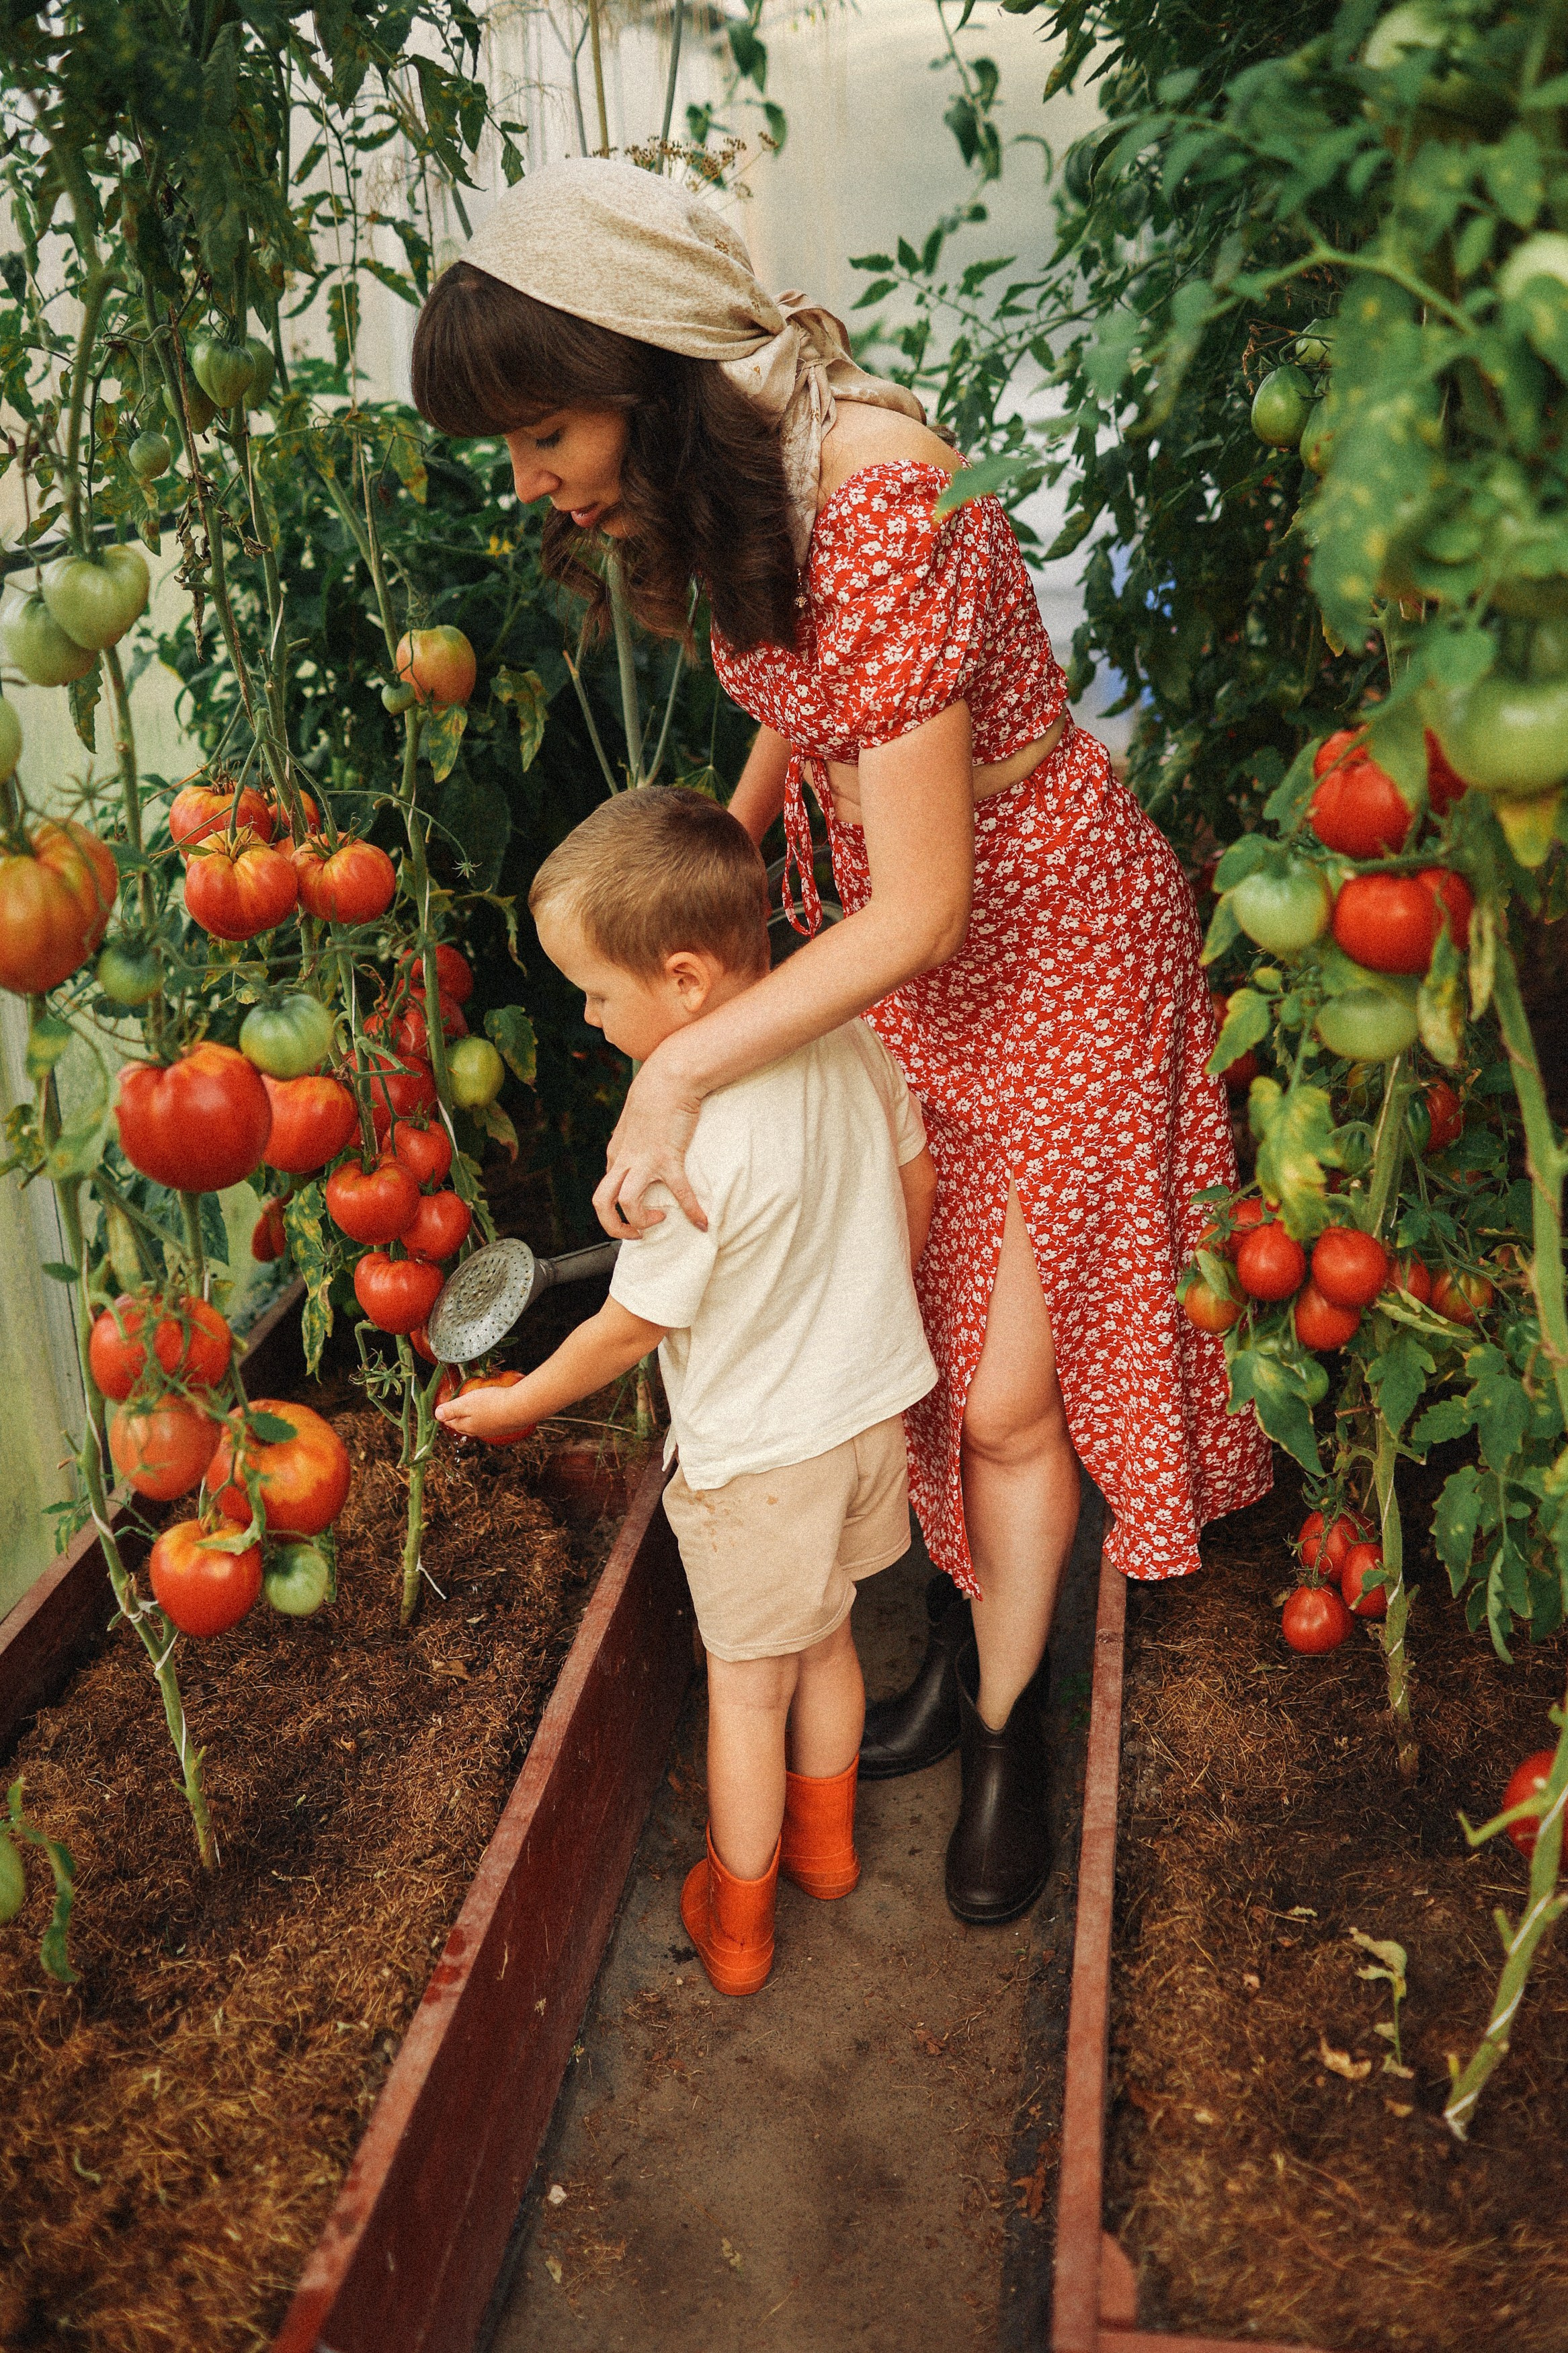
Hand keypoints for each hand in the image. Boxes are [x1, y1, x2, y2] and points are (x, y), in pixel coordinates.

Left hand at [434, 1386, 538, 1443]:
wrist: (520, 1408)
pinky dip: (488, 1420)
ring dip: (474, 1421)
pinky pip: (492, 1424)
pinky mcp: (506, 1427)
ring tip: (472, 1415)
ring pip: (479, 1426)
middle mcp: (479, 1431)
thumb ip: (451, 1409)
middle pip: (465, 1426)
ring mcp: (493, 1430)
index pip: (452, 1422)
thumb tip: (437, 1415)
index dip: (447, 1416)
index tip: (444, 1412)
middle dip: (459, 1420)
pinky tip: (491, 1414)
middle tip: (455, 1415)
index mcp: (468, 1425)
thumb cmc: (492, 1403)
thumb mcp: (466, 1403)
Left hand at [593, 1048, 706, 1236]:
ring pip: (626, 1203)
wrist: (670, 1077)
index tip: (638, 1213)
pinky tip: (702, 1222)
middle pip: (601, 1203)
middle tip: (636, 1234)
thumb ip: (636, 1137)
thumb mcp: (636, 1120)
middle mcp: (623, 1160)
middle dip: (614, 1227)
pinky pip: (679, 1192)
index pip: (605, 1189)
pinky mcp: (668, 1157)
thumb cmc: (656, 1094)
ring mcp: (643, 1160)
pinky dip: (691, 1211)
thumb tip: (643, 1146)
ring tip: (661, 1219)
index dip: (617, 1209)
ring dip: (641, 1221)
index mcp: (616, 1153)